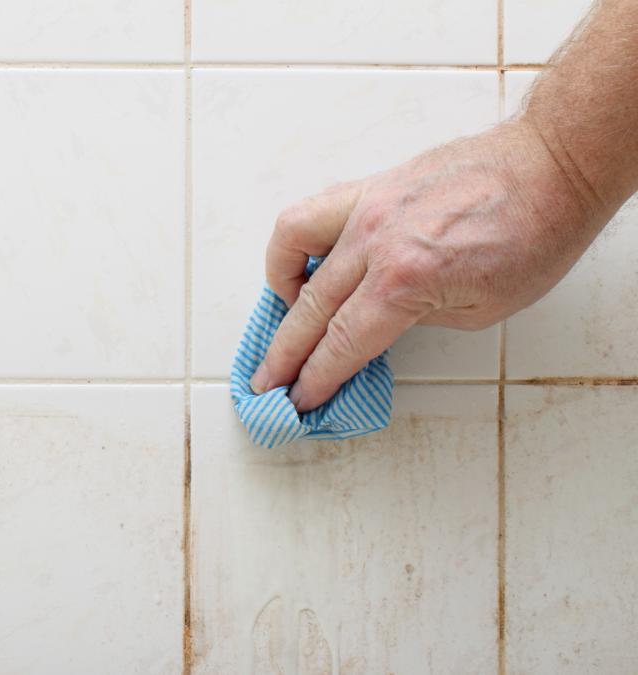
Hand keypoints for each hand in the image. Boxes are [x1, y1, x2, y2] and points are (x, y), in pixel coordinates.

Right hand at [251, 120, 607, 411]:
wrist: (552, 167)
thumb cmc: (535, 235)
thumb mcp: (483, 307)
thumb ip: (416, 319)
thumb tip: (377, 327)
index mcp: (406, 280)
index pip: (343, 343)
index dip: (316, 378)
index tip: (297, 399)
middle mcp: (375, 241)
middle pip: (310, 310)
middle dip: (285, 355)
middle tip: (270, 382)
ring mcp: (367, 207)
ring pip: (290, 249)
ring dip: (279, 290)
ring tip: (288, 314)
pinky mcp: (370, 186)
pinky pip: (310, 215)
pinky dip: (294, 243)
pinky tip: (306, 264)